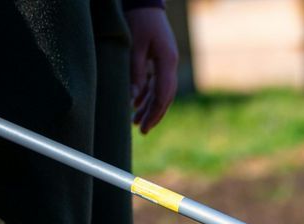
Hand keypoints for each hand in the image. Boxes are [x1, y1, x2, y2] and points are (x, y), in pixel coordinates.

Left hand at [128, 8, 179, 133]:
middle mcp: (170, 64)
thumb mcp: (134, 47)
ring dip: (148, 106)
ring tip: (137, 122)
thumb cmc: (138, 20)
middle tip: (142, 131)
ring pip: (160, 91)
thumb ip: (135, 73)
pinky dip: (146, 94)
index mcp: (167, 62)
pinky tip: (137, 104)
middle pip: (164, 96)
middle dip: (153, 115)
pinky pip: (155, 81)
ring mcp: (166, 61)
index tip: (145, 127)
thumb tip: (133, 100)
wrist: (145, 1)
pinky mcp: (159, 58)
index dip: (154, 113)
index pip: (163, 95)